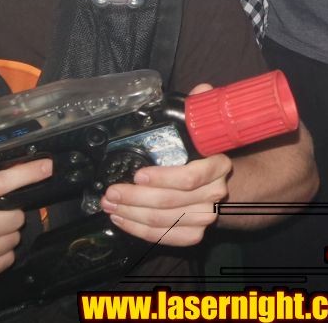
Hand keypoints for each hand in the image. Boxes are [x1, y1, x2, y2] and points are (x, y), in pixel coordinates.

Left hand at [101, 85, 230, 246]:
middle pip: (170, 201)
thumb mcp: (204, 129)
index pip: (191, 177)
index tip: (138, 174)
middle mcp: (214, 193)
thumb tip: (201, 90)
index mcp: (218, 166)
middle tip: (111, 191)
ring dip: (131, 213)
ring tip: (110, 204)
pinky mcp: (193, 235)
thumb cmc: (202, 156)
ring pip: (162, 220)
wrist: (218, 184)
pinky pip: (162, 237)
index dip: (162, 178)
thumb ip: (200, 109)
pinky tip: (121, 219)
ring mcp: (205, 217)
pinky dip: (138, 229)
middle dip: (134, 197)